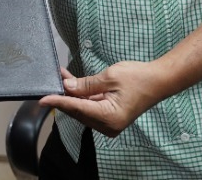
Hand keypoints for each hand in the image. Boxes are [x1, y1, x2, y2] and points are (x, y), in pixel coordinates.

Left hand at [38, 62, 167, 137]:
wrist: (159, 80)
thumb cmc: (138, 78)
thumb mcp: (109, 77)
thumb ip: (86, 84)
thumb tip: (67, 87)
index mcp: (109, 117)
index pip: (77, 108)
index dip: (58, 102)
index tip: (42, 99)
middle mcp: (108, 125)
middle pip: (78, 110)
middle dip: (64, 95)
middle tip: (52, 79)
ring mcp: (109, 122)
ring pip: (83, 108)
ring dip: (72, 94)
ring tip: (62, 76)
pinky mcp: (110, 115)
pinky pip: (91, 106)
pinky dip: (82, 95)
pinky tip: (73, 82)